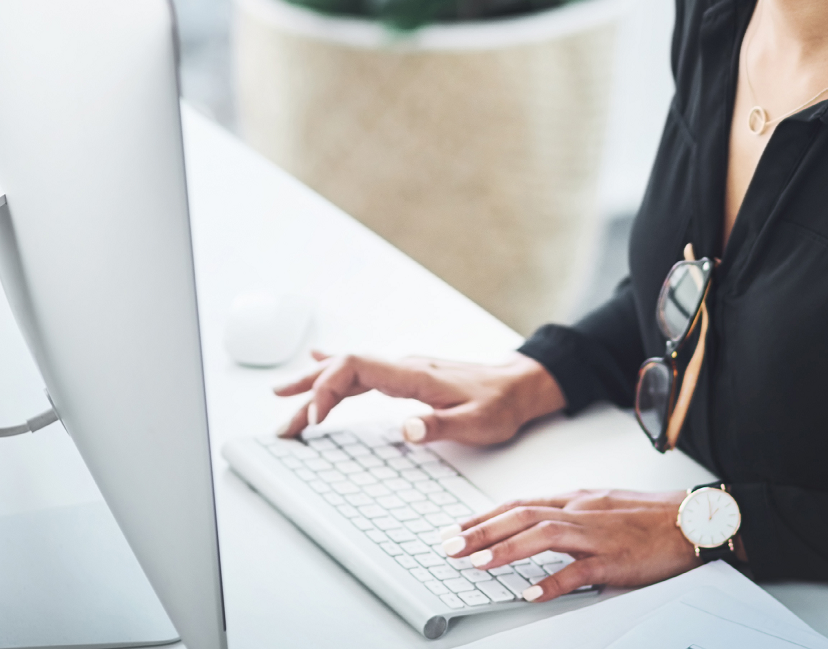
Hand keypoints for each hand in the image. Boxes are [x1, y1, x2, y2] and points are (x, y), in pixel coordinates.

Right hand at [273, 351, 565, 444]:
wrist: (519, 386)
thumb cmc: (500, 405)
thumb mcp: (476, 423)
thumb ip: (439, 426)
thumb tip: (404, 429)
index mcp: (414, 374)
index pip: (356, 368)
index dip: (328, 388)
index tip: (316, 419)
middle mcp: (403, 366)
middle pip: (343, 368)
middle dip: (308, 391)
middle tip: (281, 418)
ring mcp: (403, 369)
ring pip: (348, 370)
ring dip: (315, 384)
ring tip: (282, 398)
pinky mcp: (406, 377)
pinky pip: (361, 371)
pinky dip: (334, 373)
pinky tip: (316, 366)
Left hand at [438, 490, 703, 602]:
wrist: (691, 520)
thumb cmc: (648, 517)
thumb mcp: (601, 505)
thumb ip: (568, 514)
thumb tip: (534, 524)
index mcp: (575, 499)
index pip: (519, 504)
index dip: (484, 517)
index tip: (456, 529)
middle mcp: (580, 511)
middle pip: (522, 515)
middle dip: (482, 531)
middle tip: (449, 546)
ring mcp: (597, 534)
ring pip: (543, 535)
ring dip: (507, 550)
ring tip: (478, 564)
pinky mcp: (615, 559)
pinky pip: (579, 570)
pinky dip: (553, 582)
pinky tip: (531, 594)